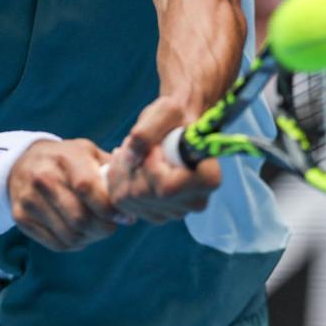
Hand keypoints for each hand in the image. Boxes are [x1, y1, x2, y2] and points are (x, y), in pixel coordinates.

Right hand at [8, 138, 122, 251]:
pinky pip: (57, 244)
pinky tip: (80, 233)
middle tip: (112, 226)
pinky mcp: (21, 218)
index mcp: (64, 157)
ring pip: (70, 235)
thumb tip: (132, 194)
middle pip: (80, 218)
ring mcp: (29, 200)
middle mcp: (42, 178)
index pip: (87, 188)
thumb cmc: (65, 160)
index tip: (125, 217)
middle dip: (104, 228)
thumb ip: (110, 169)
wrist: (22, 163)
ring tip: (97, 229)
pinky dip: (75, 244)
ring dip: (91, 238)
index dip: (109, 208)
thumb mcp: (87, 152)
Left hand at [104, 97, 220, 223]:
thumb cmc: (176, 116)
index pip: (165, 188)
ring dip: (122, 171)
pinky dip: (118, 180)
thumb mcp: (165, 111)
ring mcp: (176, 212)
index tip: (155, 147)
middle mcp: (195, 202)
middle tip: (136, 144)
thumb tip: (131, 158)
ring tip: (132, 151)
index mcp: (207, 179)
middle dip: (130, 165)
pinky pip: (123, 203)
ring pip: (130, 199)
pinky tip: (127, 164)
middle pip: (144, 194)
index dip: (150, 166)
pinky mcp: (157, 214)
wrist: (177, 126)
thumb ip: (147, 131)